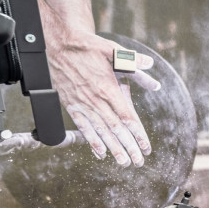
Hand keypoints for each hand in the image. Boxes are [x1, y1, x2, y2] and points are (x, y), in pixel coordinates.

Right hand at [47, 29, 160, 166]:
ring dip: (113, 148)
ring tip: (123, 162)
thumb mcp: (113, 50)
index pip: (126, 116)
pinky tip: (100, 153)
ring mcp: (82, 105)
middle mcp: (95, 100)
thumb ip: (133, 62)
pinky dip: (92, 141)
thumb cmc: (87, 47)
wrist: (58, 45)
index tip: (146, 146)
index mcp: (108, 88)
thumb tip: (150, 66)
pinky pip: (83, 127)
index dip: (137, 133)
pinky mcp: (72, 106)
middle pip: (115, 129)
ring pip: (100, 131)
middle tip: (138, 162)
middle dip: (128, 146)